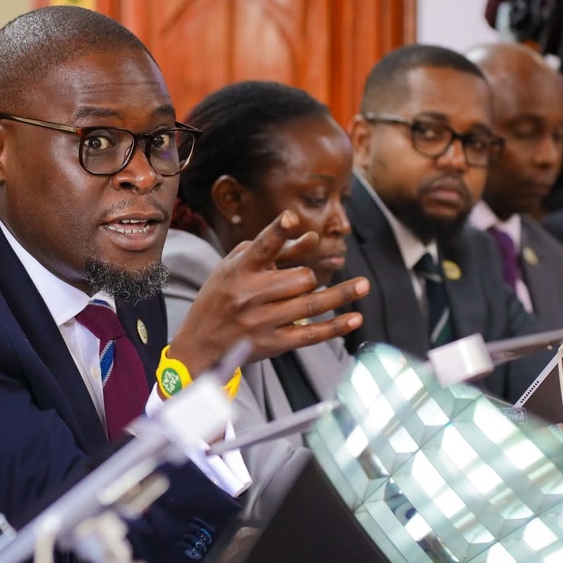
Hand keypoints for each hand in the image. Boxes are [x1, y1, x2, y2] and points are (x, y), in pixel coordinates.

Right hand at [170, 210, 368, 374]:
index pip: (261, 247)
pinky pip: (310, 334)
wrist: (199, 344)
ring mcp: (261, 322)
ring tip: (364, 285)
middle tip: (303, 281)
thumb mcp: (236, 268)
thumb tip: (313, 238)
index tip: (290, 218)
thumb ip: (274, 251)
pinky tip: (355, 318)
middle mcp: (249, 296)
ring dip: (341, 294)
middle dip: (308, 276)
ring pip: (310, 304)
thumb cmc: (221, 297)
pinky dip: (335, 326)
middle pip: (299, 278)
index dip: (277, 231)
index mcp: (238, 271)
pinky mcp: (272, 344)